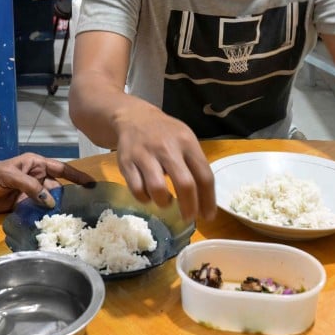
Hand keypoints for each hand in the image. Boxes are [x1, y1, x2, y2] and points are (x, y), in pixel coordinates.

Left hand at [0, 153, 94, 213]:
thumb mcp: (9, 176)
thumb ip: (29, 186)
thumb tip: (49, 201)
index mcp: (36, 164)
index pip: (61, 169)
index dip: (77, 176)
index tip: (92, 184)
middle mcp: (37, 178)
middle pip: (57, 188)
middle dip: (69, 197)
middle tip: (82, 210)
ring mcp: (31, 193)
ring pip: (49, 201)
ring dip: (57, 210)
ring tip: (70, 220)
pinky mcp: (24, 207)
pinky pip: (38, 212)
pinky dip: (44, 218)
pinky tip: (52, 225)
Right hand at [113, 106, 215, 221]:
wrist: (133, 117)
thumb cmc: (165, 134)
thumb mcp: (185, 140)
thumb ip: (195, 165)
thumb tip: (205, 201)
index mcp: (187, 143)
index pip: (204, 175)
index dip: (208, 200)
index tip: (208, 216)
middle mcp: (167, 148)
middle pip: (184, 184)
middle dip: (189, 207)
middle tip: (188, 218)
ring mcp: (145, 154)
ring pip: (157, 189)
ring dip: (163, 202)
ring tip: (165, 202)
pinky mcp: (126, 162)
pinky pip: (137, 189)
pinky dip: (144, 199)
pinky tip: (148, 196)